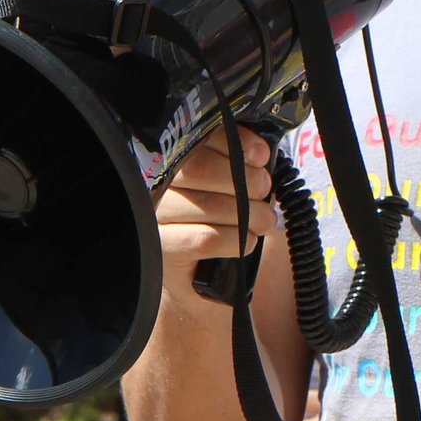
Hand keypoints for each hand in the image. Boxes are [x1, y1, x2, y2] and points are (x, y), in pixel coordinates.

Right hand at [153, 127, 277, 313]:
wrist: (203, 282)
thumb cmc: (222, 227)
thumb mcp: (235, 191)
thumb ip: (243, 167)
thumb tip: (260, 154)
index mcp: (175, 163)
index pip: (197, 137)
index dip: (235, 142)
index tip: (261, 156)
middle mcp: (159, 187)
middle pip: (198, 168)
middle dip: (244, 179)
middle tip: (265, 192)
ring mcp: (155, 219)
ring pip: (205, 204)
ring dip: (248, 213)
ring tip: (264, 221)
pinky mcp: (163, 251)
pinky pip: (205, 238)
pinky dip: (235, 239)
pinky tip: (247, 242)